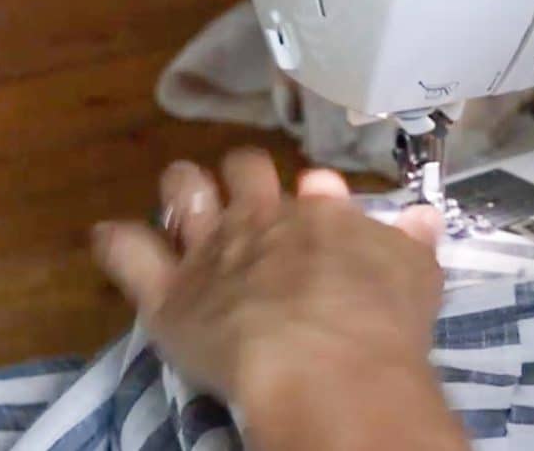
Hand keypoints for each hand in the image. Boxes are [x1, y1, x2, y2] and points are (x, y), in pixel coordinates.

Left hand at [91, 149, 467, 450]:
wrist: (328, 363)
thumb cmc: (381, 321)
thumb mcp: (416, 276)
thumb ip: (411, 242)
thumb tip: (423, 216)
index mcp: (320, 216)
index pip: (311, 186)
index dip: (311, 191)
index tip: (313, 198)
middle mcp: (262, 220)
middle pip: (243, 170)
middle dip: (241, 174)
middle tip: (242, 195)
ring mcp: (212, 251)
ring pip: (182, 190)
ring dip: (182, 189)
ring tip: (183, 199)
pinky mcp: (169, 294)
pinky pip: (127, 252)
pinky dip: (116, 241)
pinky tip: (110, 236)